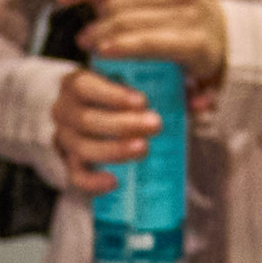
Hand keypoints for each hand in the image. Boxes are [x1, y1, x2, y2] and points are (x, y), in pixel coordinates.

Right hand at [47, 69, 164, 195]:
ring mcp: (65, 138)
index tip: (143, 101)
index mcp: (75, 84)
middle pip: (85, 119)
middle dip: (121, 124)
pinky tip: (114, 181)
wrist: (99, 114)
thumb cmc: (121, 94)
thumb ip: (161, 84)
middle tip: (155, 124)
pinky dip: (92, 181)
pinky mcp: (70, 162)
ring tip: (143, 148)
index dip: (111, 95)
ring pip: (83, 148)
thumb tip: (198, 102)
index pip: (84, 86)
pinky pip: (76, 175)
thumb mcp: (135, 81)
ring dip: (113, 150)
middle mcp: (64, 110)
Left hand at [58, 0, 228, 81]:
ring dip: (102, 35)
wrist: (223, 36)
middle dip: (94, 18)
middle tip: (82, 33)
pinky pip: (148, 44)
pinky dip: (123, 47)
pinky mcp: (194, 42)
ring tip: (89, 44)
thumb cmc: (179, 13)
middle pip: (117, 1)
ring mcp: (189, 13)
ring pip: (128, 22)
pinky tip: (106, 51)